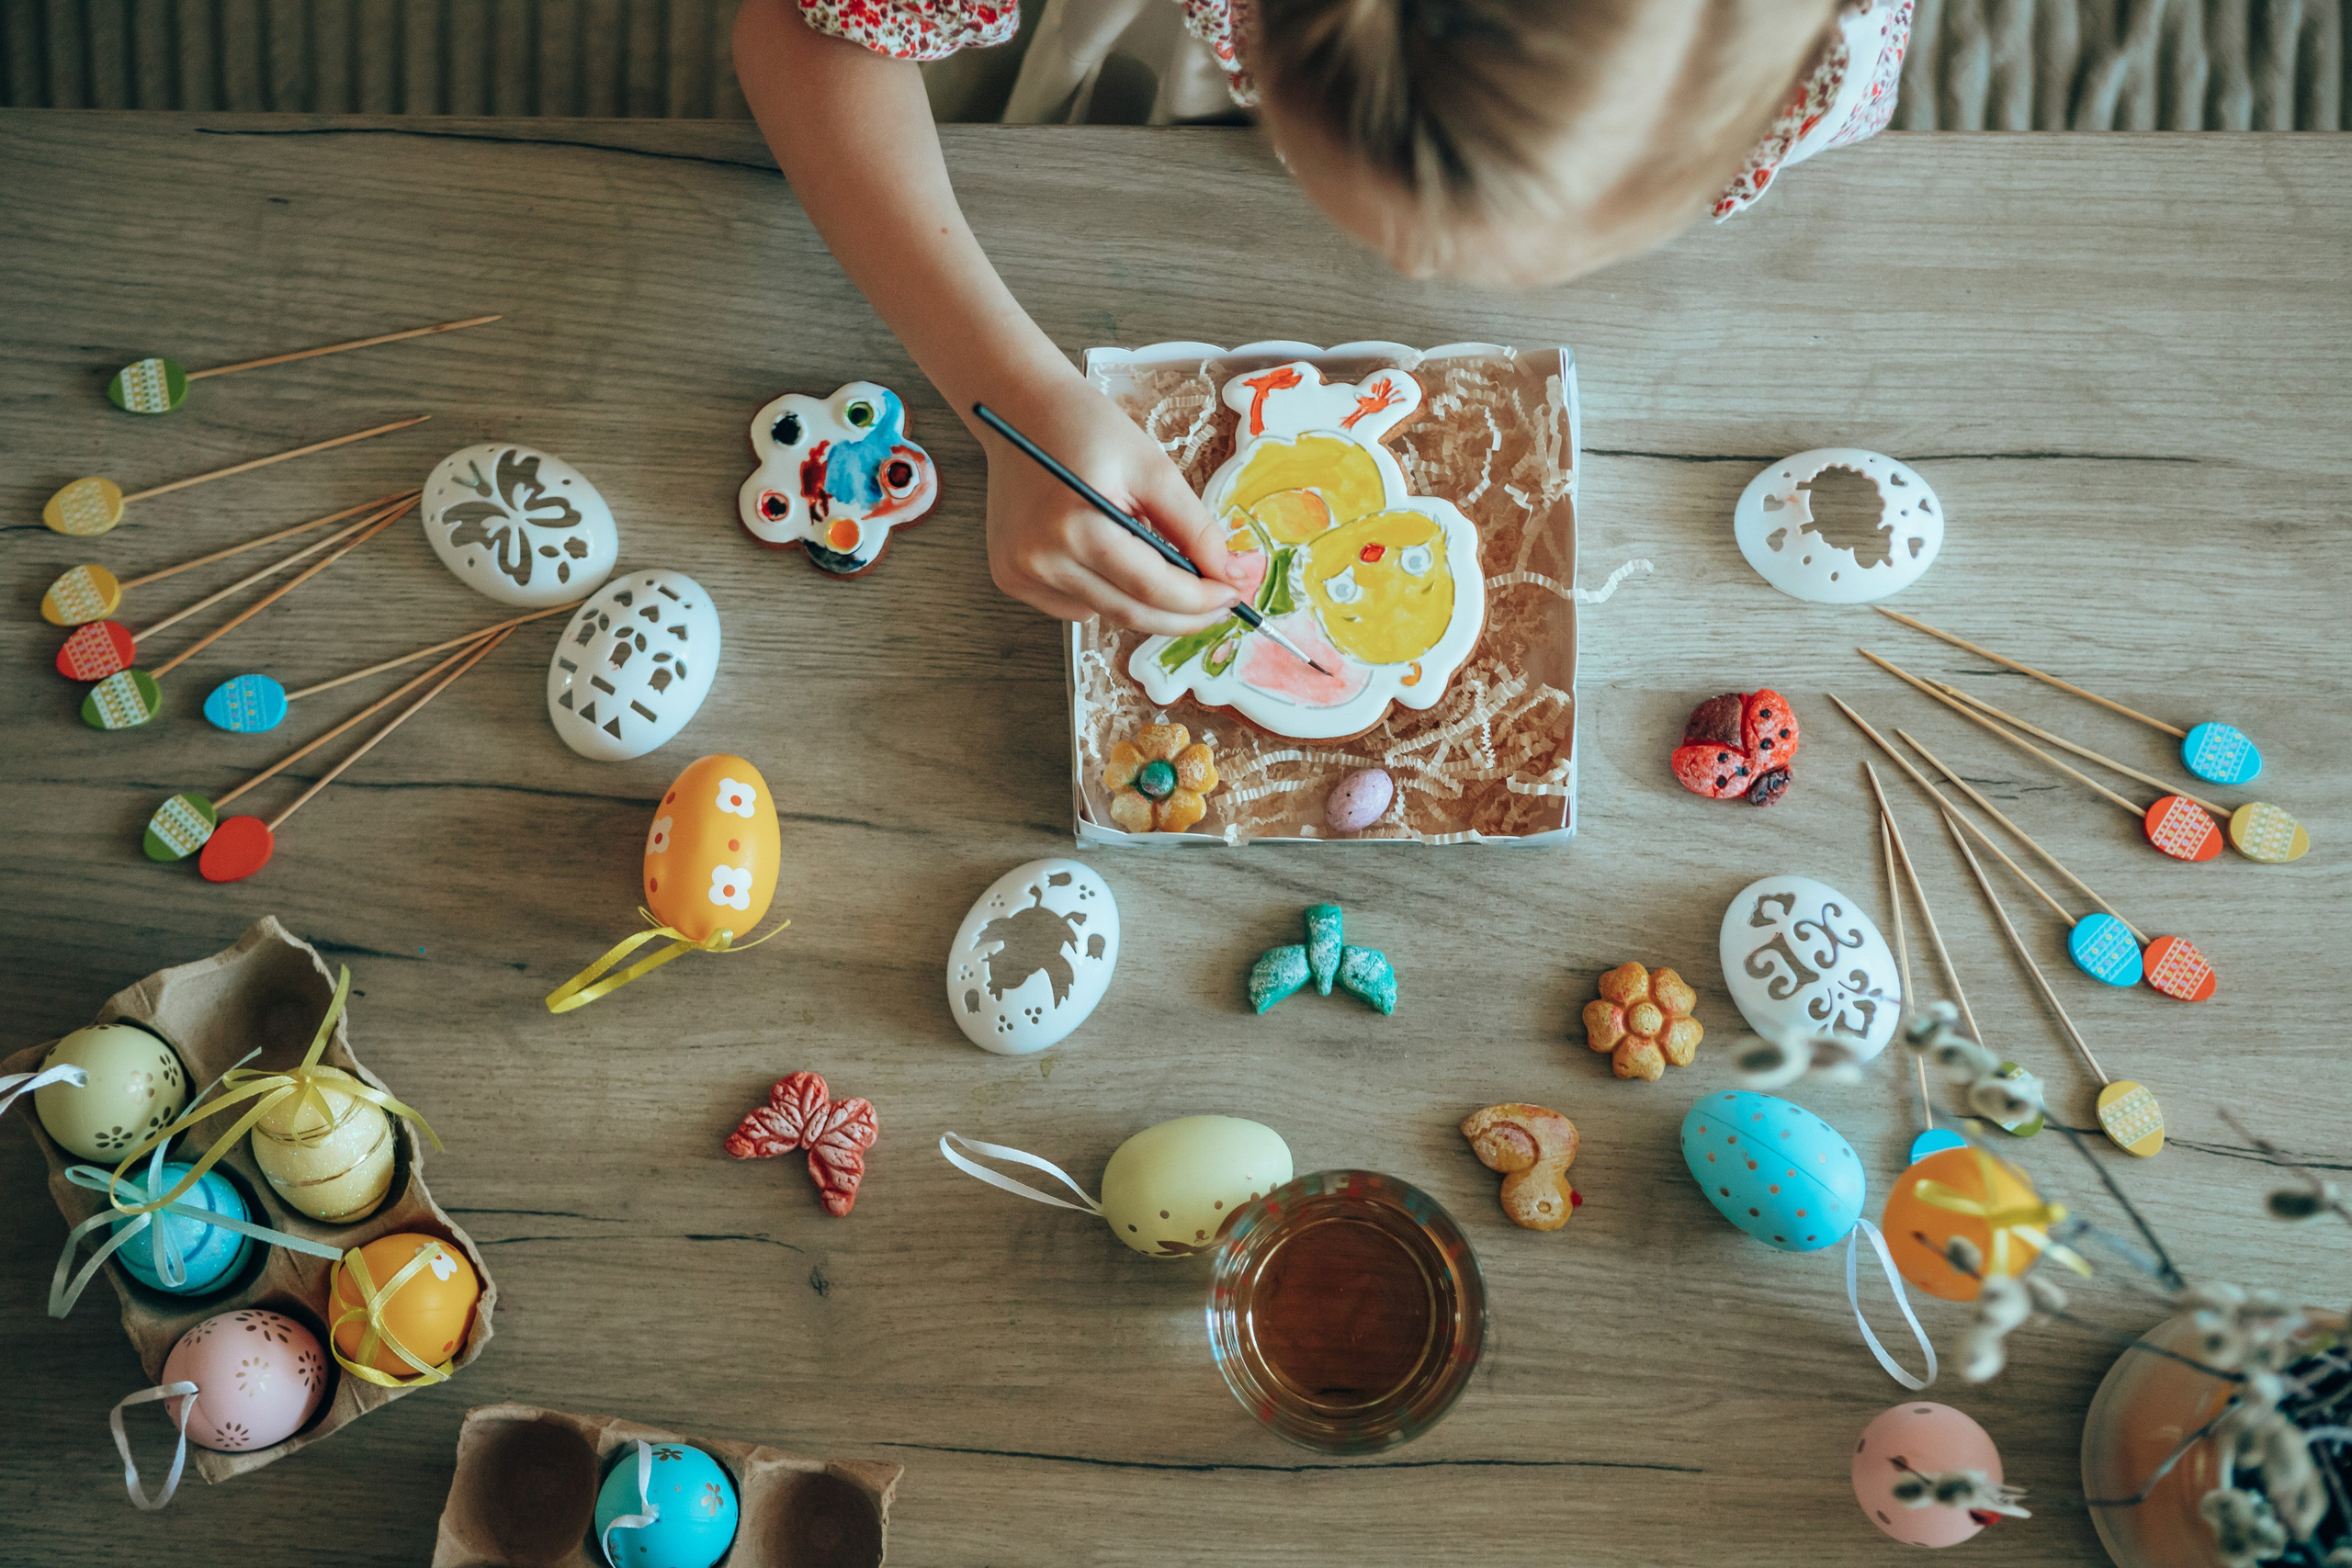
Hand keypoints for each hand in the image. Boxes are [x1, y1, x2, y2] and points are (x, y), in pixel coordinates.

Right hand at [979, 374, 1247, 632]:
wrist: (1019, 412)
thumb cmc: (1085, 428)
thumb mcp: (1152, 468)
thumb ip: (1193, 526)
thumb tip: (1227, 574)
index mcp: (1077, 527)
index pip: (1151, 587)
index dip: (1200, 599)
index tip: (1233, 595)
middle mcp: (1041, 559)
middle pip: (1130, 613)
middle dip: (1183, 616)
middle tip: (1218, 604)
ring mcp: (1021, 573)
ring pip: (1106, 614)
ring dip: (1145, 602)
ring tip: (1158, 561)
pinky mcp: (1012, 578)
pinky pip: (1077, 606)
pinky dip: (1106, 593)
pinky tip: (1107, 556)